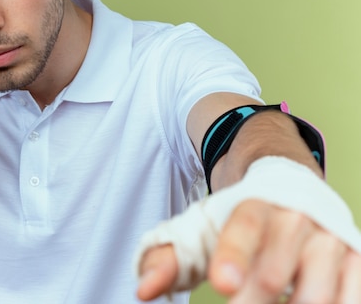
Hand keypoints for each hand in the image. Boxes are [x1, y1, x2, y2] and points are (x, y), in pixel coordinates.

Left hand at [137, 200, 360, 302]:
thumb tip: (142, 292)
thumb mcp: (199, 230)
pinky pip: (349, 302)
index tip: (222, 283)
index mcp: (255, 204)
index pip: (245, 229)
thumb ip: (168, 259)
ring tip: (256, 302)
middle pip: (273, 277)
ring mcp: (333, 241)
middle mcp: (298, 219)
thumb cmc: (237, 220)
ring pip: (315, 299)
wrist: (291, 190)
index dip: (234, 257)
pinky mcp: (357, 261)